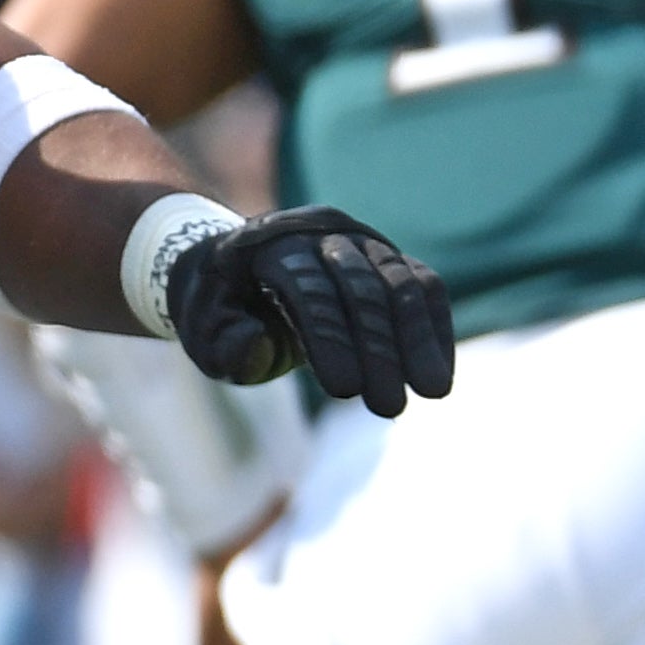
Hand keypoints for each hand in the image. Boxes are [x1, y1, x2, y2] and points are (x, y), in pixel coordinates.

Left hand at [168, 207, 454, 418]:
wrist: (241, 270)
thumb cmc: (219, 309)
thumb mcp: (203, 332)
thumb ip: (225, 343)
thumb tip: (254, 347)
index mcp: (270, 246)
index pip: (309, 289)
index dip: (329, 339)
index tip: (345, 392)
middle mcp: (324, 235)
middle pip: (362, 289)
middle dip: (379, 350)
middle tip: (390, 409)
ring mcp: (363, 242)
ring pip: (401, 284)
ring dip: (418, 340)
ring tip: (433, 392)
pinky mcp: (391, 259)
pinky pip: (424, 286)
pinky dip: (435, 329)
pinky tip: (441, 372)